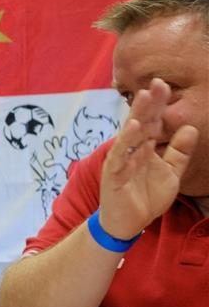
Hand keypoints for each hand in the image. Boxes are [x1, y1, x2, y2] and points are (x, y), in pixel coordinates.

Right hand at [99, 78, 197, 237]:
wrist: (127, 224)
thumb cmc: (145, 197)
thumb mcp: (171, 173)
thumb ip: (179, 152)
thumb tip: (191, 128)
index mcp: (144, 148)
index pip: (152, 122)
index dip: (158, 105)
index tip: (165, 85)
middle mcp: (131, 150)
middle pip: (140, 121)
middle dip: (149, 102)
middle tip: (158, 82)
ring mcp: (121, 160)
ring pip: (129, 133)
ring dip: (137, 114)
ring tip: (145, 96)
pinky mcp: (114, 174)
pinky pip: (120, 155)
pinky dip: (126, 140)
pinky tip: (132, 126)